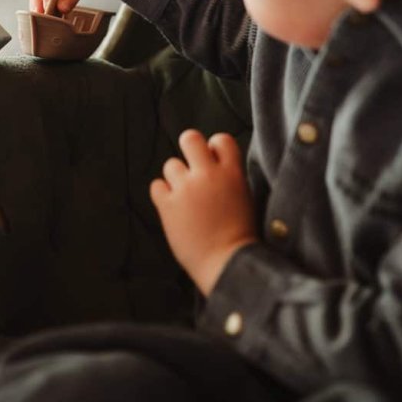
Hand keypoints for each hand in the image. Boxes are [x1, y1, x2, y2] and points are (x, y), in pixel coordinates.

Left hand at [150, 130, 257, 295]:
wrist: (228, 263)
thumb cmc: (240, 237)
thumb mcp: (244, 198)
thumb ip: (229, 178)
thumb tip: (214, 166)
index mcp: (232, 172)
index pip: (220, 139)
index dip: (214, 148)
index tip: (213, 162)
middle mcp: (208, 175)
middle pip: (190, 138)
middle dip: (189, 149)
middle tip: (192, 169)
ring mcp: (186, 189)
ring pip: (171, 164)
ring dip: (176, 178)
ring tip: (186, 199)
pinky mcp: (168, 205)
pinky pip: (156, 186)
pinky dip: (163, 195)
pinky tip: (173, 208)